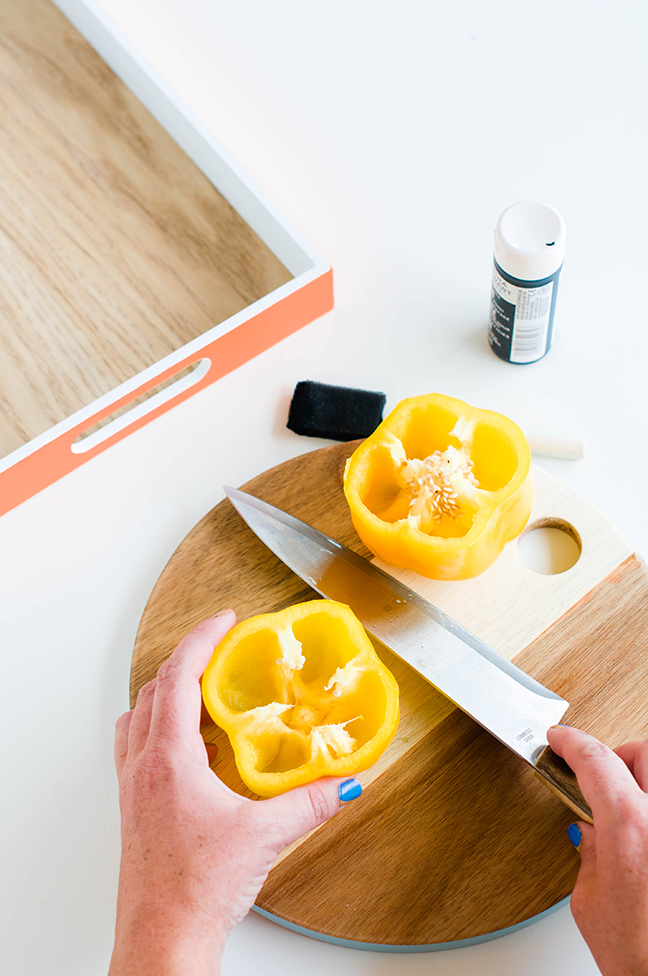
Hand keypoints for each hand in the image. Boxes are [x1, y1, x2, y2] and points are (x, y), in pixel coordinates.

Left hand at [109, 610, 359, 975]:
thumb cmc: (194, 891)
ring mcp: (133, 788)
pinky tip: (190, 747)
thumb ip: (309, 804)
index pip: (178, 677)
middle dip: (188, 657)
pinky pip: (138, 747)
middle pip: (154, 688)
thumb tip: (341, 783)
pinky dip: (160, 726)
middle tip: (220, 646)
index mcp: (169, 760)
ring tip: (203, 687)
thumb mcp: (262, 838)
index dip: (202, 639)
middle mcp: (143, 767)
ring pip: (140, 716)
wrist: (161, 940)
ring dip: (168, 691)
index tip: (225, 619)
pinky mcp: (134, 808)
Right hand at [547, 725, 647, 975]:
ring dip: (642, 781)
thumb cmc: (640, 958)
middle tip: (599, 780)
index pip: (596, 759)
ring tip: (628, 809)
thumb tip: (592, 833)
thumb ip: (591, 854)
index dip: (571, 742)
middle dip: (619, 757)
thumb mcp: (591, 901)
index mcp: (630, 824)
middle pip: (643, 752)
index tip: (559, 739)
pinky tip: (644, 838)